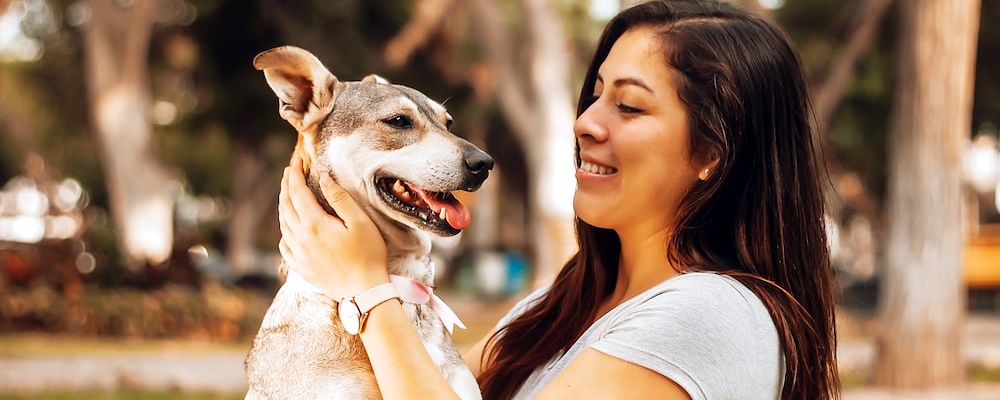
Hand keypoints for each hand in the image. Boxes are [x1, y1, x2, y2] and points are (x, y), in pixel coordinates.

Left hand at [278, 158, 389, 298]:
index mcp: (314, 224)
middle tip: (289, 172)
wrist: (364, 292)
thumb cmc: (368, 255)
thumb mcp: (360, 222)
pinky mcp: (301, 268)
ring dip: (284, 205)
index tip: (296, 161)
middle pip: (286, 206)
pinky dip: (285, 231)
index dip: (294, 174)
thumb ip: (339, 198)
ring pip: (283, 224)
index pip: (297, 192)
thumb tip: (323, 178)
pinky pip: (285, 245)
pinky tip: (290, 228)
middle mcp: (300, 238)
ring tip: (288, 194)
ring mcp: (298, 255)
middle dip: (286, 186)